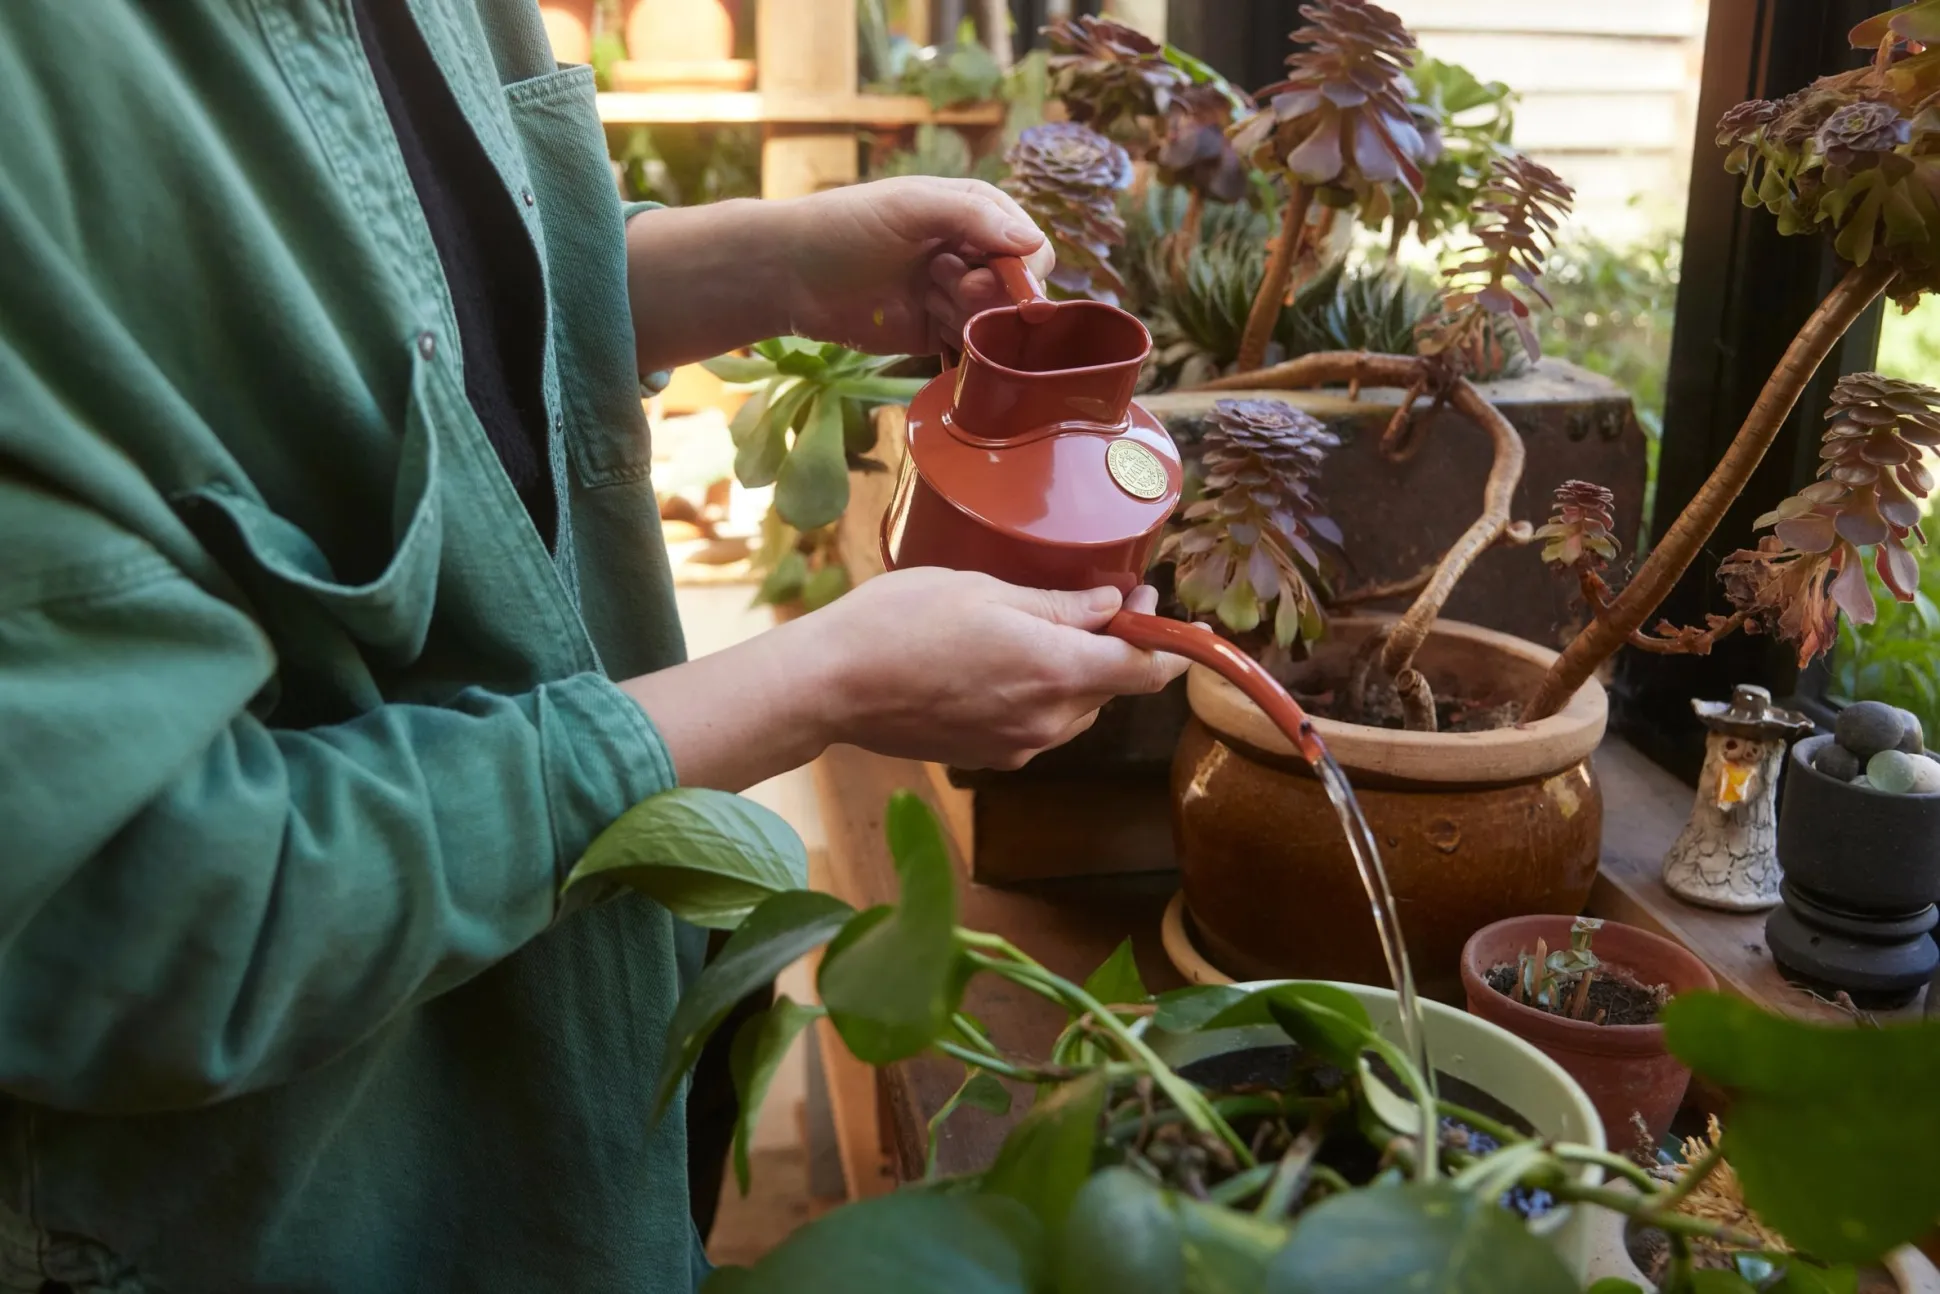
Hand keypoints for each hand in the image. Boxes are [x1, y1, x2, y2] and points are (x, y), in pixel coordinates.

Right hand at [621, 570, 1187, 788]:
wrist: (832, 686)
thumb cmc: (900, 622)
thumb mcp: (986, 591)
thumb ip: (1059, 604)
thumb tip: (1114, 602)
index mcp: (1056, 671)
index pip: (1148, 670)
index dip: (1168, 642)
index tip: (1160, 611)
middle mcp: (1048, 720)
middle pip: (1112, 689)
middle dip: (1115, 648)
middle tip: (1096, 602)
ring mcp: (1018, 746)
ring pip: (1076, 710)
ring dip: (1075, 675)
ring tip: (1039, 632)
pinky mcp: (989, 758)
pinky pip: (1038, 727)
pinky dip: (1038, 697)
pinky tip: (1001, 666)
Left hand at [773, 177, 1057, 356]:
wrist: (788, 275)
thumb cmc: (846, 226)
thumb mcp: (912, 206)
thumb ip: (974, 216)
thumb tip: (1033, 243)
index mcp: (971, 214)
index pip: (1027, 244)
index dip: (1022, 265)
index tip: (996, 277)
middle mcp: (967, 255)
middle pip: (1016, 288)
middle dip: (993, 293)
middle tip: (953, 287)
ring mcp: (951, 297)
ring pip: (995, 320)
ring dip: (971, 317)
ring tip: (928, 299)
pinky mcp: (933, 335)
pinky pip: (971, 348)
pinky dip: (967, 349)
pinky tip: (939, 334)